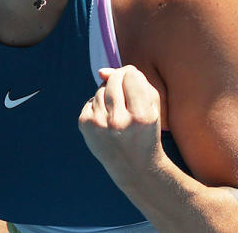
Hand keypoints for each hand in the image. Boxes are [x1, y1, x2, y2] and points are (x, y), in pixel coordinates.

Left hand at [78, 66, 163, 182]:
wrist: (134, 166)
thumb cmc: (146, 130)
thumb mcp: (152, 107)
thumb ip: (136, 81)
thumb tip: (101, 72)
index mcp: (141, 116)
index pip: (131, 75)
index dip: (133, 76)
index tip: (136, 86)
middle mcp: (118, 120)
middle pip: (113, 79)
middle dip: (119, 82)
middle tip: (127, 99)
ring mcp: (99, 124)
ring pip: (100, 89)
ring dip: (109, 96)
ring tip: (119, 114)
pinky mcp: (85, 125)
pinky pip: (90, 101)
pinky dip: (98, 106)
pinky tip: (107, 121)